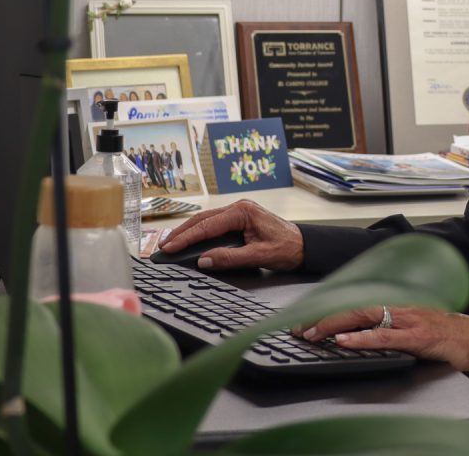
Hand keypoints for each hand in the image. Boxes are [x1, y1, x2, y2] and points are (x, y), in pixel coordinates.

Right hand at [159, 199, 303, 270]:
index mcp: (243, 212)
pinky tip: (190, 239)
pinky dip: (200, 231)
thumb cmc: (287, 248)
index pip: (207, 226)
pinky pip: (214, 224)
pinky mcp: (240, 219)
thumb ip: (230, 258)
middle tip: (164, 245)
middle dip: (182, 232)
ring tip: (171, 242)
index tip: (170, 247)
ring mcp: (239, 211)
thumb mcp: (259, 256)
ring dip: (188, 231)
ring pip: (207, 220)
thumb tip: (204, 260)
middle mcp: (239, 207)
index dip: (186, 238)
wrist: (304, 246)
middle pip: (203, 219)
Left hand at [293, 306, 468, 379]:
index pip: (355, 302)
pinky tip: (346, 342)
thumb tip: (355, 334)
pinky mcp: (418, 336)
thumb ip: (386, 327)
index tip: (304, 318)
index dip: (328, 309)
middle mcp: (399, 306)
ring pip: (365, 316)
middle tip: (300, 328)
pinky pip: (386, 336)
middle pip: (354, 305)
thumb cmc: (444, 336)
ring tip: (314, 333)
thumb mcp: (410, 327)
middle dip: (323, 316)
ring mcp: (408, 320)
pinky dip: (363, 338)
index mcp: (395, 304)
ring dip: (335, 324)